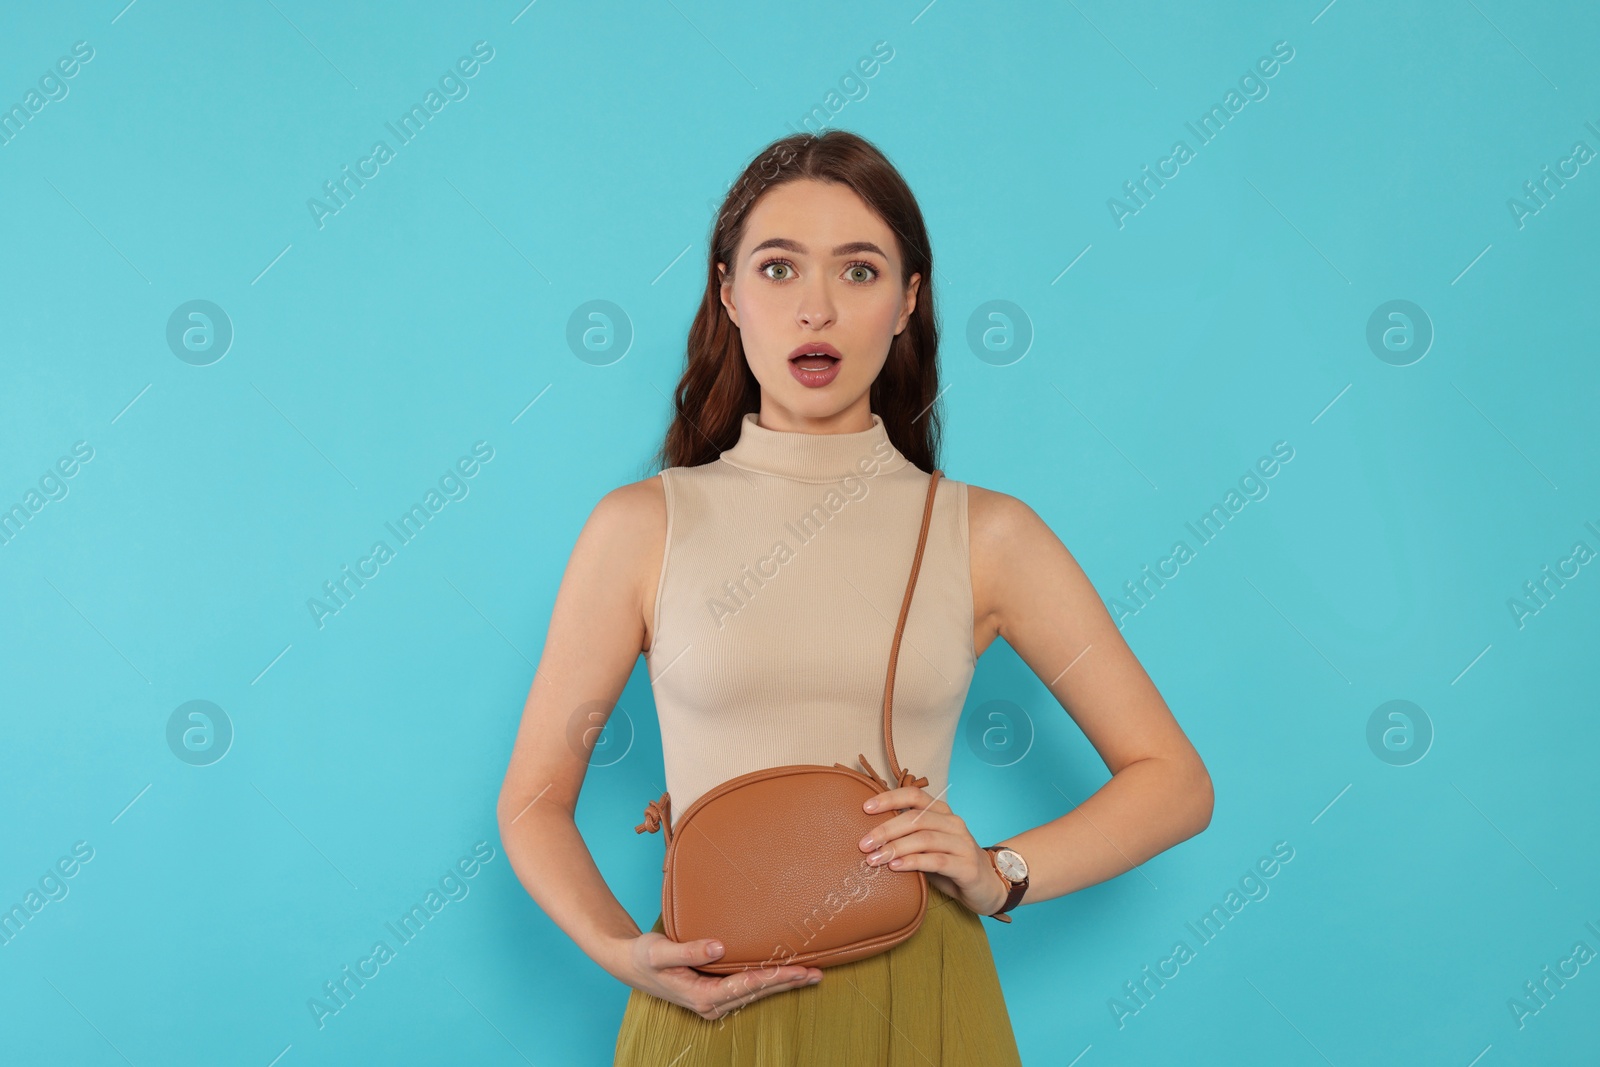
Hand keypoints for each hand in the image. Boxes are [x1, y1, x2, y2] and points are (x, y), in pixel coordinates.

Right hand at [618, 931, 823, 1020]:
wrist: (630, 965)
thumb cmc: (644, 956)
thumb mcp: (660, 952)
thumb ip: (689, 950)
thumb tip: (719, 947)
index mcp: (701, 996)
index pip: (744, 986)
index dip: (771, 978)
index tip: (794, 971)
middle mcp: (711, 1004)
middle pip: (756, 993)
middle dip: (786, 983)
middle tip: (815, 973)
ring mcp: (714, 1001)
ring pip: (755, 993)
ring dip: (782, 984)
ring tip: (810, 975)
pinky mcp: (715, 994)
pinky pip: (747, 989)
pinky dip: (767, 982)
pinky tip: (783, 975)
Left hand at [857, 786, 1008, 917]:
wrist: (987, 888)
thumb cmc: (951, 865)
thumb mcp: (928, 847)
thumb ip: (908, 838)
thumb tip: (871, 838)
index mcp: (943, 813)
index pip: (914, 795)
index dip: (889, 798)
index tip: (865, 808)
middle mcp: (954, 824)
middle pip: (915, 819)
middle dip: (885, 830)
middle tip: (864, 843)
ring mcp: (963, 844)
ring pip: (924, 839)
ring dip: (895, 848)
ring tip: (874, 858)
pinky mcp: (967, 867)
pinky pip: (936, 860)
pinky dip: (913, 862)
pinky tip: (896, 867)